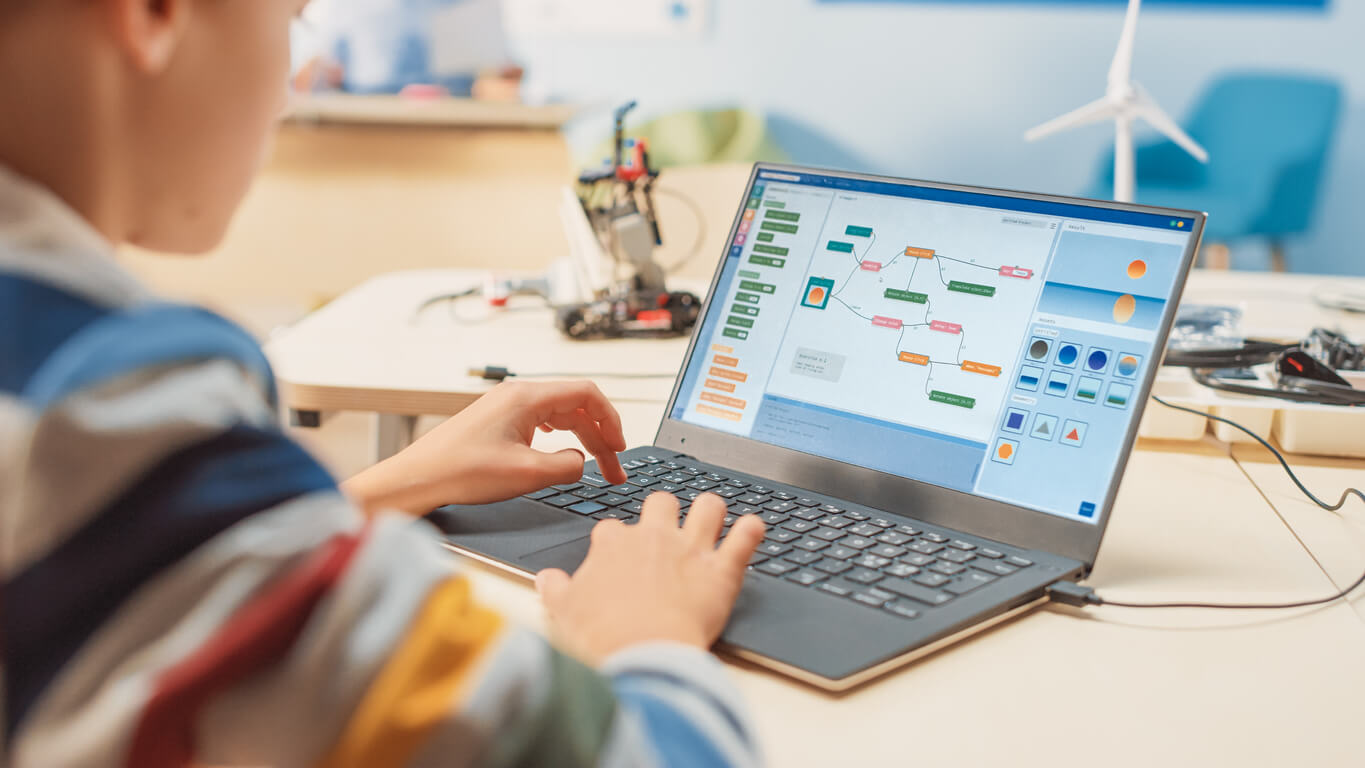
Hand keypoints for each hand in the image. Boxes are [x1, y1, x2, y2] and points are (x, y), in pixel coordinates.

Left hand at [342, 380, 627, 513]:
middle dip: (600, 436)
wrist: (419, 478)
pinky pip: (542, 422)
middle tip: (613, 469)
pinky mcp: (497, 421)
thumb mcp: (526, 473)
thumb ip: (567, 466)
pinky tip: (563, 453)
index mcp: (527, 397)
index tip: (620, 446)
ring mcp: (506, 407)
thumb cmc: (460, 472)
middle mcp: (517, 395)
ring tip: (594, 466)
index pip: (587, 393)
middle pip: (576, 405)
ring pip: (560, 415)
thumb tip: (581, 463)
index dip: (611, 419)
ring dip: (582, 439)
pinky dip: (561, 437)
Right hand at [535, 493, 765, 664]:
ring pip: (708, 507)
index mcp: (614, 545)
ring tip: (712, 518)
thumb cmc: (602, 636)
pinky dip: (752, 531)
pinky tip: (754, 528)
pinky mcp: (722, 571)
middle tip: (666, 528)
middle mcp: (654, 538)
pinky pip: (745, 538)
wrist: (641, 654)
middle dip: (665, 510)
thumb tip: (546, 579)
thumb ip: (556, 590)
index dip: (617, 541)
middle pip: (662, 502)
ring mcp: (691, 550)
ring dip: (711, 511)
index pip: (613, 528)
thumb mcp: (564, 612)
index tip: (618, 555)